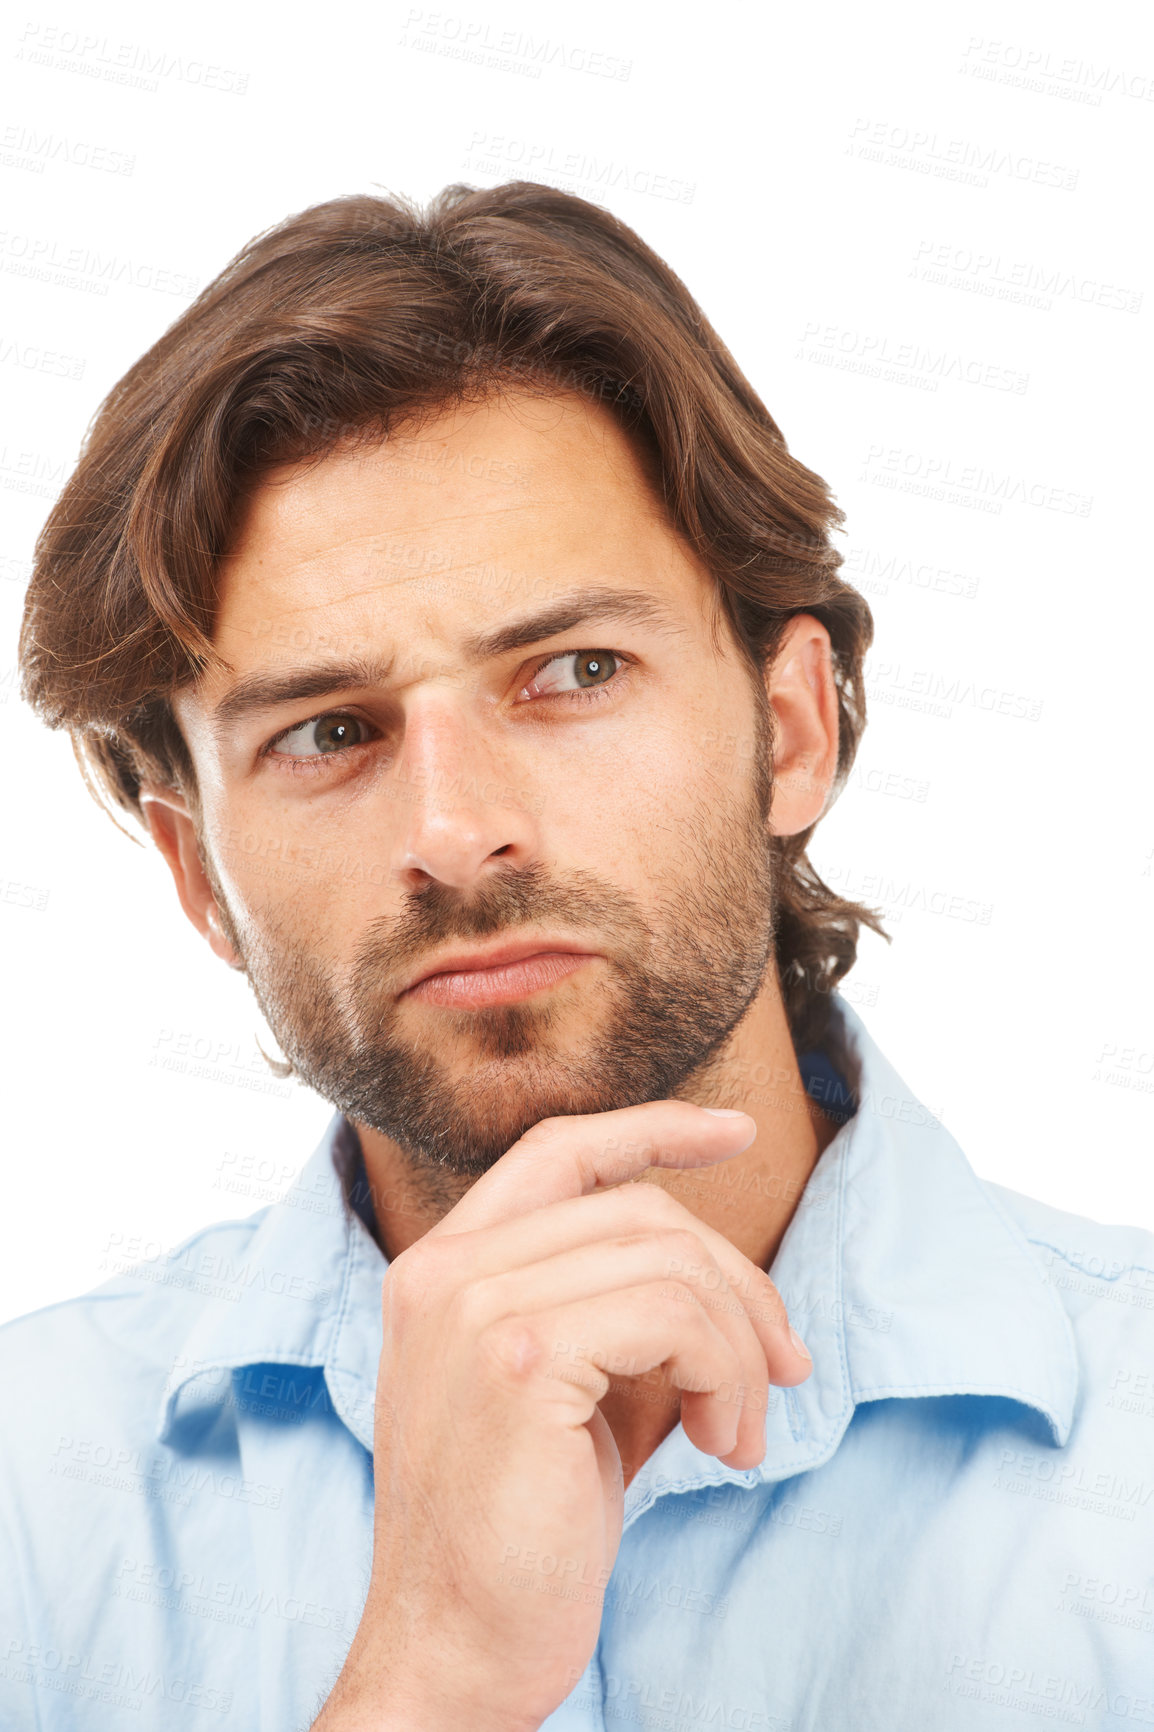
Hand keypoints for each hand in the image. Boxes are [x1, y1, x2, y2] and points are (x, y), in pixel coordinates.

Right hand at [312, 1100, 811, 1730]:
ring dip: (738, 1348)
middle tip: (782, 1367)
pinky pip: (676, 1317)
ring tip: (741, 1430)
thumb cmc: (516, 1537)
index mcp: (442, 1269)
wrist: (452, 1657)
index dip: (652, 1129)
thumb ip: (606, 1311)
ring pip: (670, 1262)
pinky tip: (722, 1445)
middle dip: (736, 1282)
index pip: (558, 1151)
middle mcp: (443, 1269)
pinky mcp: (519, 1359)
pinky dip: (727, 1374)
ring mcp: (473, 1307)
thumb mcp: (558, 1394)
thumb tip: (728, 1278)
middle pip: (639, 1209)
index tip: (737, 1133)